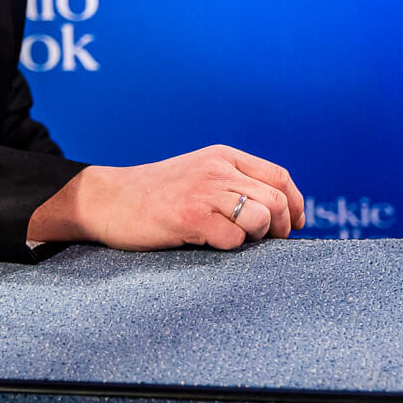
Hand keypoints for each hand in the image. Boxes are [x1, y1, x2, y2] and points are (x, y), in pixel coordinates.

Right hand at [29, 145, 305, 249]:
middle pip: (276, 200)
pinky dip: (229, 246)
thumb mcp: (199, 174)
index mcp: (224, 156)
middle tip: (268, 242)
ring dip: (255, 237)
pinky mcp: (190, 216)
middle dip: (280, 227)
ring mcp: (204, 192)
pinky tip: (208, 243)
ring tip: (233, 239)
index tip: (296, 225)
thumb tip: (279, 210)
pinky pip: (233, 238)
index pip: (279, 177)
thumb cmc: (156, 194)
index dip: (295, 203)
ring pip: (261, 218)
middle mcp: (218, 169)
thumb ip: (233, 182)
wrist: (107, 199)